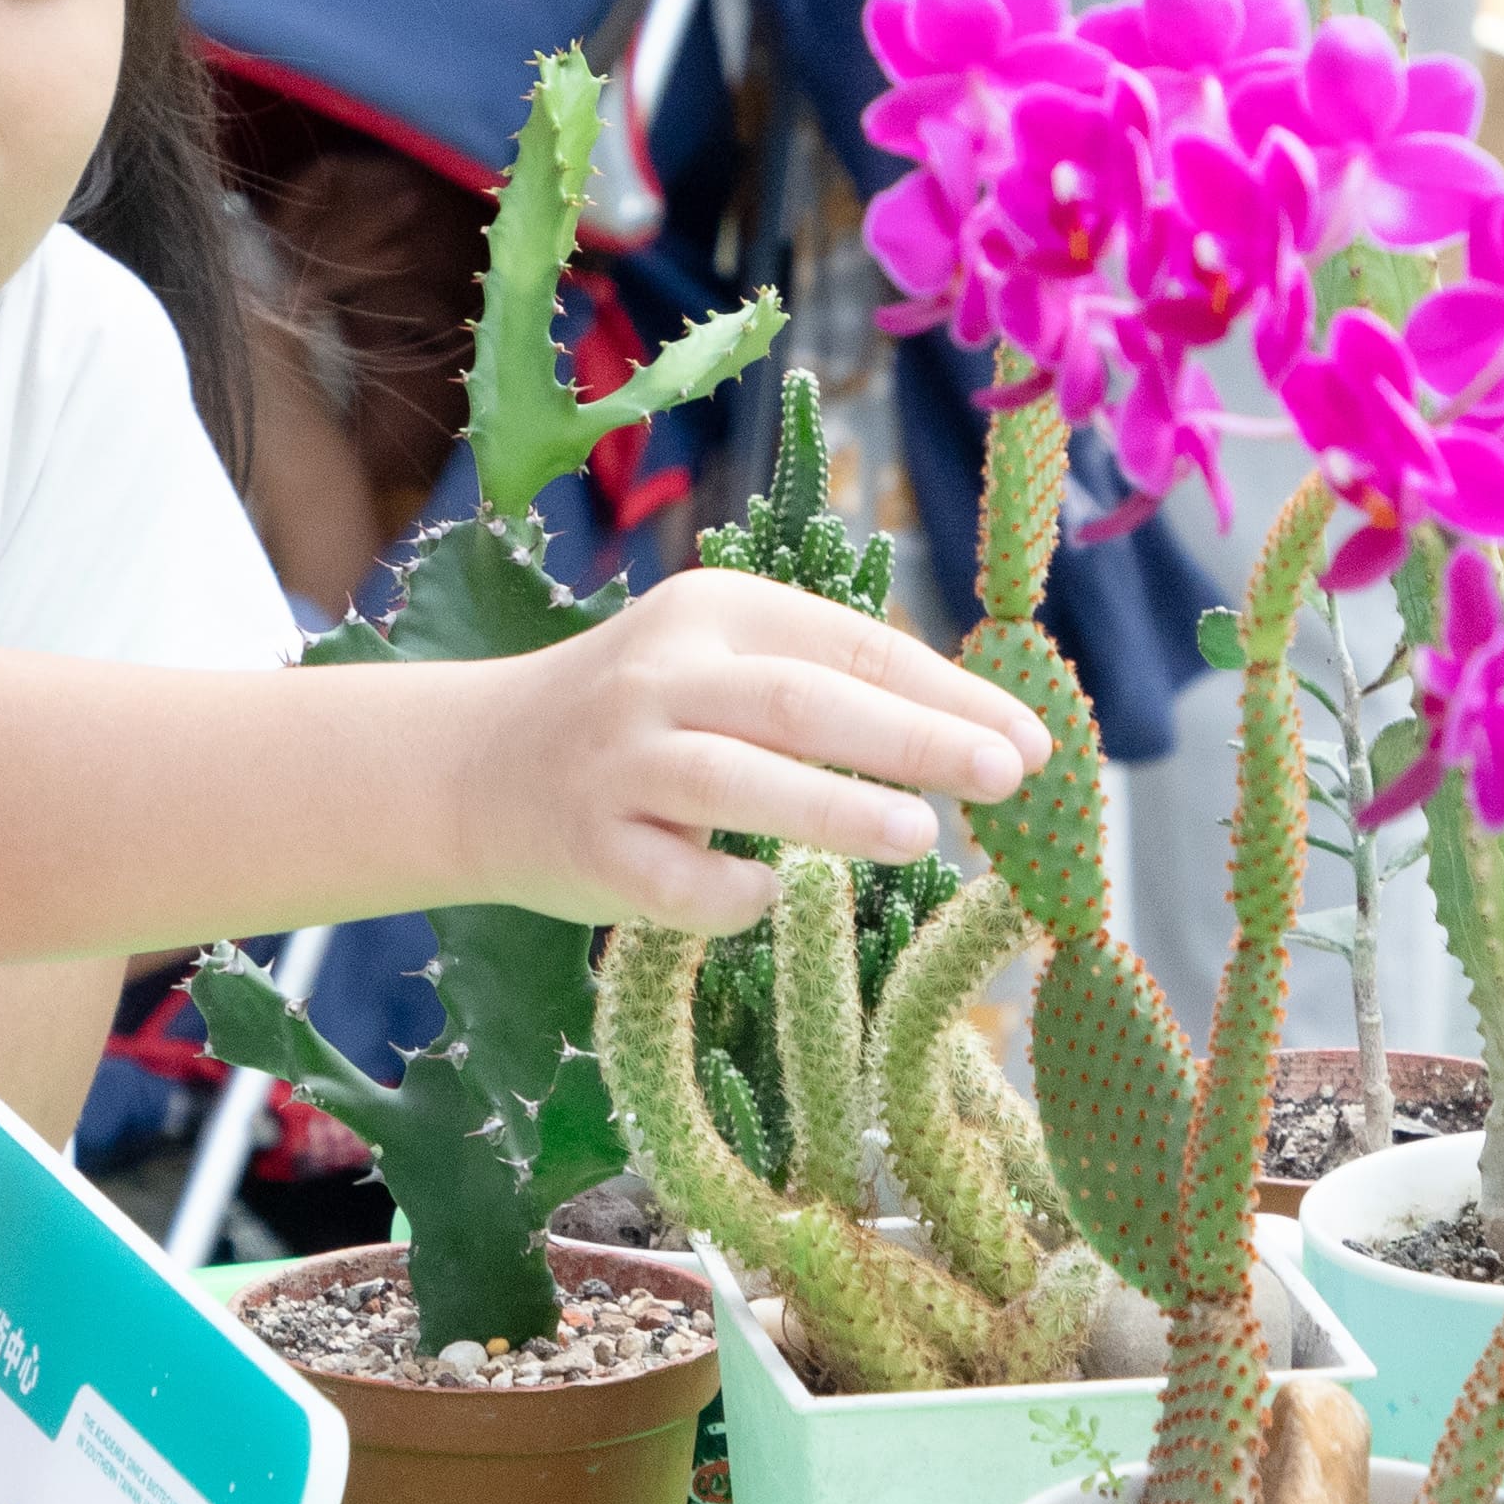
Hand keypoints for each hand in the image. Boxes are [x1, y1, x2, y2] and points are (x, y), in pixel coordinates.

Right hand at [466, 567, 1042, 931]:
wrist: (475, 764)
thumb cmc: (643, 717)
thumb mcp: (722, 661)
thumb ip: (828, 684)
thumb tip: (980, 732)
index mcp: (715, 610)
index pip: (852, 644)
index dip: (948, 693)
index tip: (1029, 739)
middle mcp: (663, 675)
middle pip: (804, 702)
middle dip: (915, 740)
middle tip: (1004, 776)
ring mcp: (620, 762)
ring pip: (741, 782)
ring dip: (838, 811)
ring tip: (922, 836)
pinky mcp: (591, 848)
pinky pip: (681, 881)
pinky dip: (738, 891)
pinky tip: (773, 893)